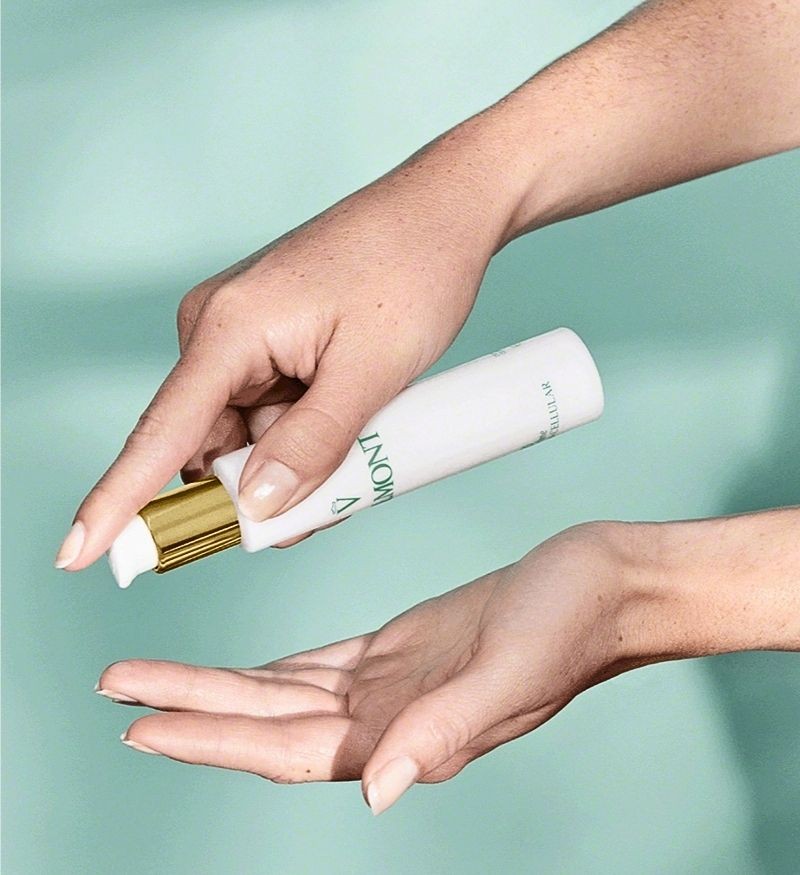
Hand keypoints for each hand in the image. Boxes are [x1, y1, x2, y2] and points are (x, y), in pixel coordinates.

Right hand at [58, 123, 518, 569]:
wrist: (445, 212)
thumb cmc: (413, 272)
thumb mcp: (370, 373)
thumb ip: (311, 445)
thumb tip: (255, 506)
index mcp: (229, 328)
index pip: (161, 431)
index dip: (119, 501)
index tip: (77, 554)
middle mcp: (219, 329)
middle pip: (212, 444)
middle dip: (262, 483)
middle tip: (333, 493)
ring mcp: (244, 335)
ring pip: (248, 434)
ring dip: (294, 457)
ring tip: (362, 432)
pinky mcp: (271, 340)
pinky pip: (271, 410)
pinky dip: (303, 433)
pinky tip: (349, 420)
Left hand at [96, 524, 645, 813]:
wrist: (602, 584)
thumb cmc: (570, 625)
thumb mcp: (512, 671)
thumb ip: (446, 730)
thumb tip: (379, 794)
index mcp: (408, 737)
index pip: (287, 748)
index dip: (211, 739)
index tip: (142, 724)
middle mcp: (388, 722)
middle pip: (266, 723)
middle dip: (190, 707)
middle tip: (116, 689)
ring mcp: (390, 687)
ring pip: (282, 694)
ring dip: (217, 686)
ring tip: (153, 676)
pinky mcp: (399, 651)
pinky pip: (317, 665)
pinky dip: (270, 668)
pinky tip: (240, 669)